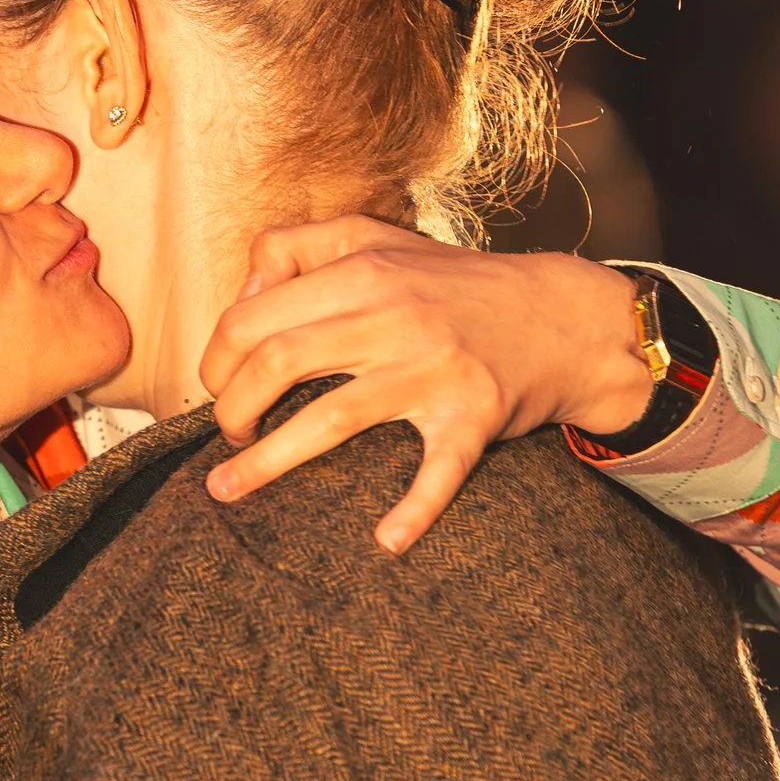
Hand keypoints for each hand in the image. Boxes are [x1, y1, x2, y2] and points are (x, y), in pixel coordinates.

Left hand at [196, 216, 652, 552]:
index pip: (254, 316)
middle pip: (278, 362)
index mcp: (362, 270)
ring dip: (269, 462)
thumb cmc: (451, 285)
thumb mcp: (375, 239)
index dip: (217, 359)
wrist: (562, 316)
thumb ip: (299, 249)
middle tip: (228, 434)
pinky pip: (438, 470)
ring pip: (332, 418)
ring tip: (224, 489)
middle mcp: (394, 315)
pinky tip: (385, 541)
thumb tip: (242, 293)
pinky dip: (413, 510)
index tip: (217, 387)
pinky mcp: (475, 415)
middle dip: (231, 409)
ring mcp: (435, 369)